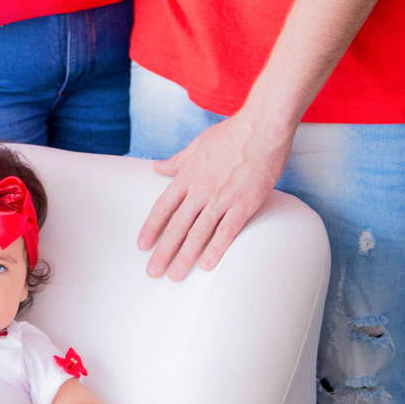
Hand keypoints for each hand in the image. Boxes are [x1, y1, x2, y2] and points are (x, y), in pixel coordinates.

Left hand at [137, 107, 293, 281]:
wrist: (262, 127)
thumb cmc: (230, 134)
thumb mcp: (196, 145)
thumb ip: (177, 161)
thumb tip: (157, 167)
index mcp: (187, 175)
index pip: (163, 207)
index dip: (151, 228)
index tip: (142, 245)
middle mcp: (200, 189)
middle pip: (177, 226)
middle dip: (163, 251)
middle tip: (153, 271)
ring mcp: (222, 198)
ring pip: (198, 233)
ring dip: (184, 256)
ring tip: (174, 275)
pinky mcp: (244, 203)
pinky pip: (227, 231)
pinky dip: (215, 249)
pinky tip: (206, 265)